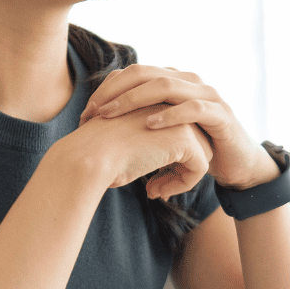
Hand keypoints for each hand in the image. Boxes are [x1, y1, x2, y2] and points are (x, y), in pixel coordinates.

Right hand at [65, 98, 213, 199]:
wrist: (88, 155)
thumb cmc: (93, 151)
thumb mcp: (119, 136)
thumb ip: (139, 136)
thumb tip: (153, 153)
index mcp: (151, 98)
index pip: (175, 127)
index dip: (166, 154)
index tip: (147, 176)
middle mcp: (167, 102)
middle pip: (193, 138)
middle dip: (178, 165)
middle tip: (153, 186)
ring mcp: (177, 117)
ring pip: (201, 152)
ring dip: (181, 176)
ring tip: (155, 189)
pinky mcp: (184, 137)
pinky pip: (200, 167)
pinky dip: (182, 184)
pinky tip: (155, 191)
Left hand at [79, 65, 278, 189]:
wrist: (235, 162)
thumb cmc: (194, 146)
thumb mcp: (161, 132)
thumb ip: (137, 121)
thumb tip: (100, 122)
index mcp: (172, 80)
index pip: (133, 73)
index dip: (108, 89)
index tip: (87, 112)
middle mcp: (188, 81)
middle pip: (145, 73)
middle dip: (115, 91)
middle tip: (95, 112)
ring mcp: (207, 94)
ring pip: (166, 85)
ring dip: (135, 99)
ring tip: (113, 115)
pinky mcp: (222, 114)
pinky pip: (194, 109)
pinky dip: (170, 115)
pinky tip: (150, 125)